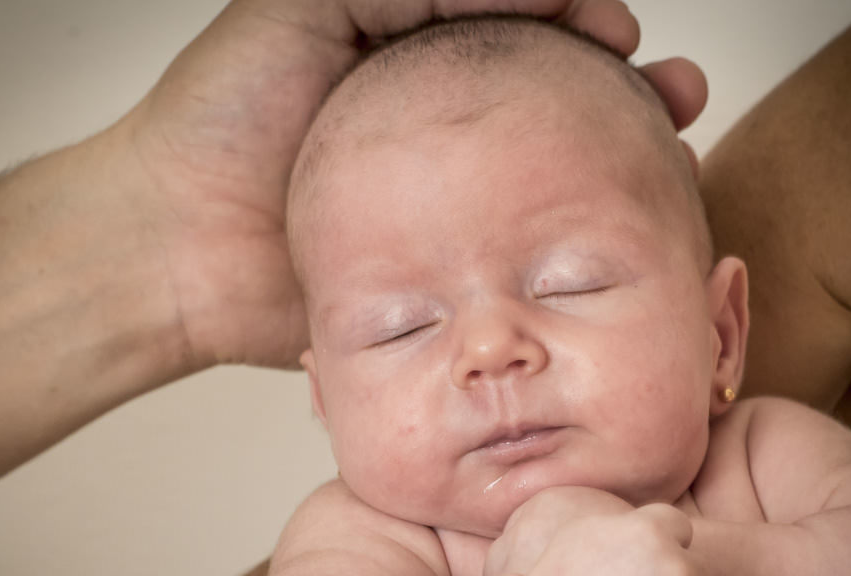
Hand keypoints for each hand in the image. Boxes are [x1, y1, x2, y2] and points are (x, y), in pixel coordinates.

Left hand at [108, 0, 706, 367]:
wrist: (173, 252)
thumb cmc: (218, 123)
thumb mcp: (303, 8)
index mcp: (417, 64)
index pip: (524, 25)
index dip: (582, 18)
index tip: (619, 31)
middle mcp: (443, 134)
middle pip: (558, 99)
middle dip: (630, 89)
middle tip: (676, 95)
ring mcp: (448, 209)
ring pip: (557, 177)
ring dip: (625, 161)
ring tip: (678, 152)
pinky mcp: (444, 274)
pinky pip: (524, 256)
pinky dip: (578, 245)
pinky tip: (627, 229)